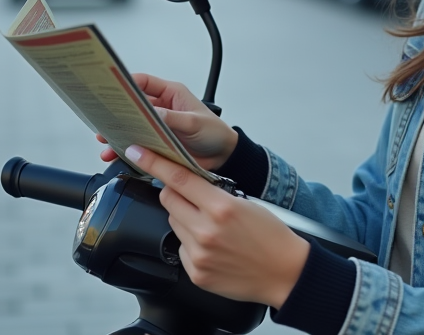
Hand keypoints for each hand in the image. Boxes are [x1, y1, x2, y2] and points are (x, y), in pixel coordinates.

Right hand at [97, 73, 237, 169]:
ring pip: (131, 126)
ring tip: (105, 140)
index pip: (144, 82)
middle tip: (102, 118)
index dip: (127, 82)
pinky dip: (124, 150)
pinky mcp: (156, 144)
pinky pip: (136, 144)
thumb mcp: (194, 122)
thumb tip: (152, 114)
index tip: (111, 87)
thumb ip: (173, 118)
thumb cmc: (214, 133)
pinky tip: (115, 155)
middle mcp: (162, 108)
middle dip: (116, 111)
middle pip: (132, 105)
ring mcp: (157, 126)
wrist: (222, 157)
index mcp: (171, 94)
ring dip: (117, 133)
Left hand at [124, 143, 309, 307]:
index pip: (178, 178)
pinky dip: (191, 243)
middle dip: (175, 193)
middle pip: (169, 200)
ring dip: (185, 219)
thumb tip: (187, 186)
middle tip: (193, 197)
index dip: (154, 162)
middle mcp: (206, 231)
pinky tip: (213, 247)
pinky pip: (181, 248)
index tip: (138, 151)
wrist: (285, 272)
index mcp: (221, 207)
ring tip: (212, 228)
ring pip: (174, 223)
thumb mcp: (247, 203)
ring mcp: (199, 254)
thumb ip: (214, 194)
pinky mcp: (196, 272)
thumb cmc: (271, 235)